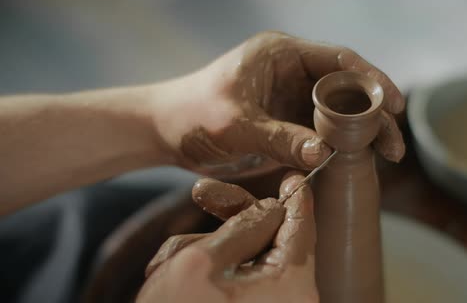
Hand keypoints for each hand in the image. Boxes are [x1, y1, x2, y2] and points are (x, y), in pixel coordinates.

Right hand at [136, 171, 317, 302]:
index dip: (295, 195)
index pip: (302, 226)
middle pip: (270, 238)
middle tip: (202, 193)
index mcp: (292, 284)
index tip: (292, 176)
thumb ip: (241, 227)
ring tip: (164, 266)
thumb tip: (270, 209)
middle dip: (231, 218)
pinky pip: (235, 281)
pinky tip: (168, 275)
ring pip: (244, 258)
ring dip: (205, 250)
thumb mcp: (202, 262)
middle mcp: (289, 299)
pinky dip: (206, 273)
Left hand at [151, 31, 404, 172]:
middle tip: (395, 143)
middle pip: (347, 87)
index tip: (394, 103)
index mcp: (282, 55)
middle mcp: (293, 73)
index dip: (372, 79)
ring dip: (364, 131)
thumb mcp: (235, 124)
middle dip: (375, 112)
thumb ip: (279, 137)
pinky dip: (343, 145)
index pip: (339, 60)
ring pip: (340, 112)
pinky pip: (324, 131)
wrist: (166, 132)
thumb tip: (324, 154)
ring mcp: (292, 99)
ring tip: (389, 154)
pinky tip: (361, 160)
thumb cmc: (192, 115)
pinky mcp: (289, 123)